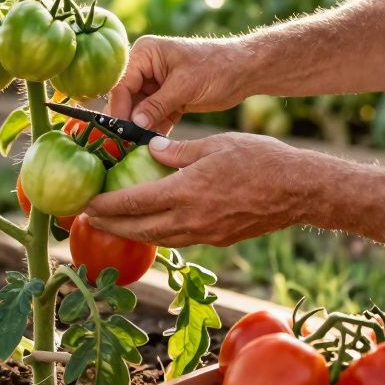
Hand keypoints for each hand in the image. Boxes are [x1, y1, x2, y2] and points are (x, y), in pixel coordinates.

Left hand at [83, 132, 318, 247]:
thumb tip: (150, 149)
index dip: (105, 206)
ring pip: (158, 239)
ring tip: (113, 224)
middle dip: (110, 225)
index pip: (133, 204)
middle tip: (87, 219)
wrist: (299, 190)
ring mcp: (204, 234)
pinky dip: (158, 233)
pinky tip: (152, 224)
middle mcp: (190, 220)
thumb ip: (178, 150)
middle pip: (138, 229)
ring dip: (132, 233)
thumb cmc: (260, 159)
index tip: (85, 204)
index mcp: (185, 192)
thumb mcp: (215, 144)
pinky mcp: (217, 240)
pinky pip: (178, 239)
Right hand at [107, 35, 253, 133]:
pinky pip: (154, 118)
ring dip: (141, 129)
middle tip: (125, 146)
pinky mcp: (167, 99)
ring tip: (138, 150)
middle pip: (128, 99)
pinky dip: (155, 131)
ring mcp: (155, 85)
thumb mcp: (184, 86)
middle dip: (129, 121)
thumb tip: (134, 123)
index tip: (119, 132)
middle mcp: (145, 67)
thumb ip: (157, 105)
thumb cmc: (216, 67)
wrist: (244, 71)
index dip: (120, 109)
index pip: (122, 84)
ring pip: (139, 112)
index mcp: (145, 54)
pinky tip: (155, 147)